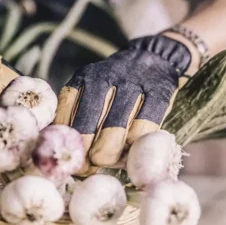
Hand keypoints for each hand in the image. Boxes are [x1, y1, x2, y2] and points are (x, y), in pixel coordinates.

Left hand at [54, 34, 191, 170]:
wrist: (154, 58)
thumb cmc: (117, 85)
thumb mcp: (92, 88)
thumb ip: (79, 112)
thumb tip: (69, 153)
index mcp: (85, 76)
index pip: (67, 109)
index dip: (68, 138)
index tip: (70, 156)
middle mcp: (106, 77)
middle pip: (89, 122)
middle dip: (86, 152)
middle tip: (89, 166)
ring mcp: (133, 84)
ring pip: (116, 128)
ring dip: (110, 153)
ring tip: (109, 161)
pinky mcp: (158, 94)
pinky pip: (143, 128)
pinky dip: (135, 145)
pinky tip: (131, 150)